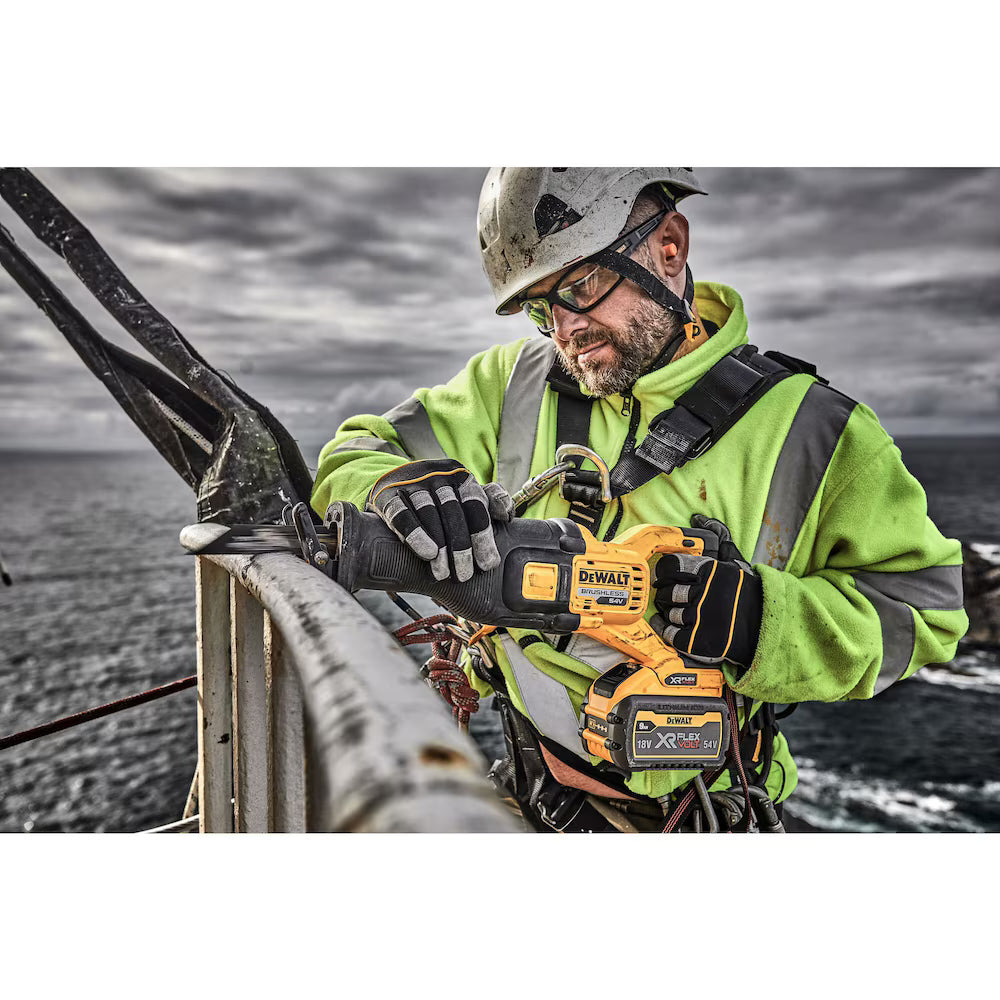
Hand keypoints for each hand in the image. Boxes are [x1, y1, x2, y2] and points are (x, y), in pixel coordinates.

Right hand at [367, 459, 513, 581]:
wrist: (391, 484)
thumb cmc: (436, 497)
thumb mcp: (463, 495)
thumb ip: (489, 502)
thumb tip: (507, 515)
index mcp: (460, 476)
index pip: (476, 504)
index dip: (483, 536)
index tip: (488, 564)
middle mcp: (437, 475)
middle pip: (453, 512)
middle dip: (461, 547)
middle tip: (464, 575)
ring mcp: (412, 483)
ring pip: (429, 513)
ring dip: (440, 546)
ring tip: (444, 573)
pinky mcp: (388, 495)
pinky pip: (401, 514)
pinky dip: (415, 534)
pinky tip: (426, 554)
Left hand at [650, 514, 761, 666]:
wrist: (764, 627)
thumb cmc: (747, 593)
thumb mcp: (736, 561)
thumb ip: (719, 538)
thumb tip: (700, 518)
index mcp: (709, 571)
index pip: (670, 566)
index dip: (664, 572)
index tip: (665, 577)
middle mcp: (702, 592)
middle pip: (665, 591)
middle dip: (665, 594)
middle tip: (668, 596)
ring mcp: (699, 617)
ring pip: (669, 612)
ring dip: (669, 611)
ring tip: (677, 610)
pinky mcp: (696, 640)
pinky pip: (668, 632)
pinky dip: (664, 628)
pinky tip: (668, 624)